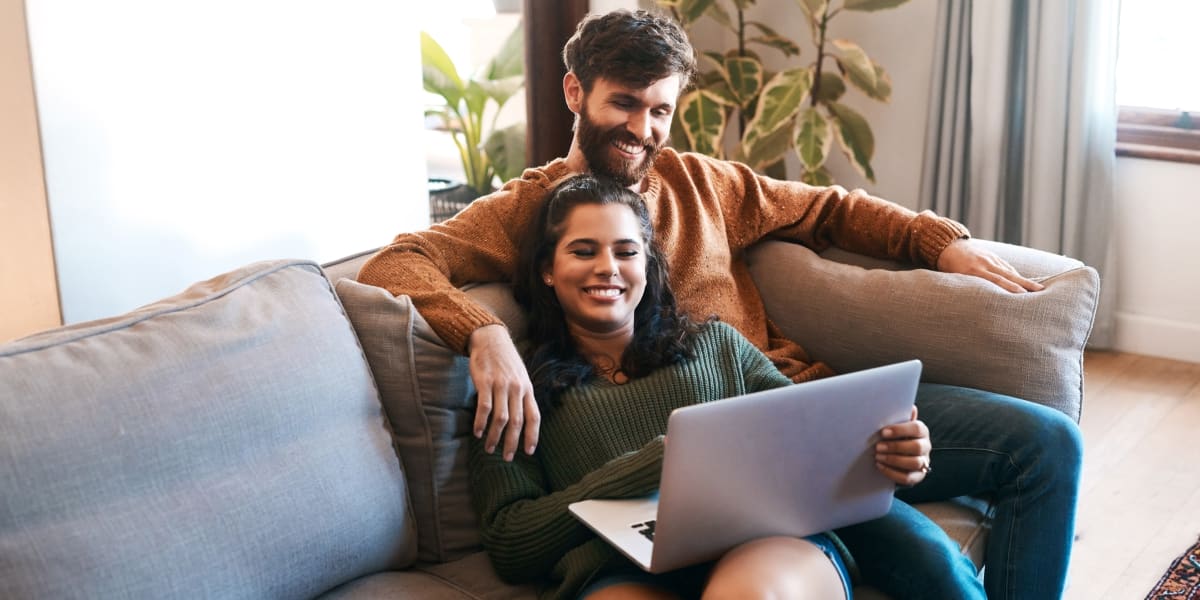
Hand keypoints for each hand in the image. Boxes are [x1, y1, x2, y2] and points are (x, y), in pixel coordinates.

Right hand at [468, 325, 540, 460]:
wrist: (491, 339)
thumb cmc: (506, 362)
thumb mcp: (520, 377)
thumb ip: (522, 396)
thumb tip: (524, 420)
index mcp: (527, 389)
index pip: (534, 416)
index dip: (532, 435)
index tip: (529, 452)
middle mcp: (516, 388)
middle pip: (517, 421)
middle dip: (512, 442)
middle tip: (507, 458)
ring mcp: (501, 385)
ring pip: (501, 418)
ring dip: (494, 437)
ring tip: (489, 449)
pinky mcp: (485, 382)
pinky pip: (484, 407)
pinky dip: (481, 422)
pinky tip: (477, 433)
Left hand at [875, 405, 932, 485]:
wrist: (898, 456)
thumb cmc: (896, 437)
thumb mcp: (897, 426)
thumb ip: (901, 418)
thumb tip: (911, 407)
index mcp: (922, 431)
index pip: (917, 428)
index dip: (900, 430)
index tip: (884, 432)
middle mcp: (926, 446)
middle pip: (916, 447)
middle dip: (895, 447)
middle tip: (878, 447)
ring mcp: (923, 462)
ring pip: (914, 463)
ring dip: (894, 460)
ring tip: (878, 457)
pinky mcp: (918, 476)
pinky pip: (908, 478)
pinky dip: (892, 473)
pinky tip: (880, 466)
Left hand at [936, 239, 1044, 293]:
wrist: (947, 245)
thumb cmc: (947, 267)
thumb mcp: (952, 277)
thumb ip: (963, 287)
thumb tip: (972, 304)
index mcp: (973, 270)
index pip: (995, 280)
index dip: (1009, 287)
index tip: (1022, 295)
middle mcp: (984, 264)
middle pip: (1007, 276)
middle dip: (1024, 284)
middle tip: (1040, 291)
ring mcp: (990, 259)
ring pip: (1009, 271)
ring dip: (1024, 280)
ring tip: (1039, 289)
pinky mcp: (992, 256)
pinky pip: (1006, 266)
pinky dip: (1015, 275)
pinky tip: (1025, 283)